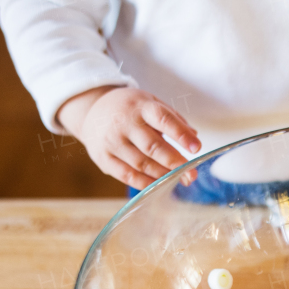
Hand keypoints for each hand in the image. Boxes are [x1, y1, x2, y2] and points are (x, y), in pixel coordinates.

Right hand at [57, 86, 200, 188]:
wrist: (92, 111)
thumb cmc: (130, 109)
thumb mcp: (150, 103)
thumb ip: (173, 119)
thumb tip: (194, 136)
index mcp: (140, 106)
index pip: (163, 119)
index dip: (180, 134)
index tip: (197, 148)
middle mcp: (124, 123)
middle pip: (152, 146)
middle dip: (175, 162)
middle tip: (192, 174)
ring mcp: (112, 141)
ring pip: (141, 164)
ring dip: (163, 175)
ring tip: (180, 179)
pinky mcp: (103, 158)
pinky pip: (127, 175)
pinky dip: (145, 183)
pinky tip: (159, 185)